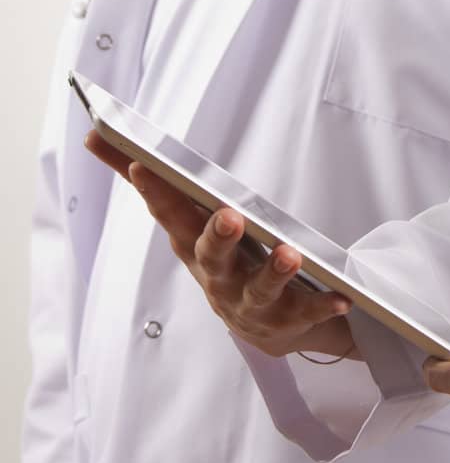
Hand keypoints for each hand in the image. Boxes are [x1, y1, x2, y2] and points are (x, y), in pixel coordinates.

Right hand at [85, 131, 354, 359]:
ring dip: (273, 272)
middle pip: (212, 257)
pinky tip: (340, 294)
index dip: (154, 190)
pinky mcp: (288, 319)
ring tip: (290, 254)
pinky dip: (322, 304)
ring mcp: (251, 303)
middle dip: (218, 237)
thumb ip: (151, 182)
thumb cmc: (223, 260)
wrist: (265, 326)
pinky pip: (308, 312)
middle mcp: (218, 278)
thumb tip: (95, 136)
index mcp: (193, 247)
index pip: (169, 214)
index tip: (142, 162)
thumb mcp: (187, 222)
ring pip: (259, 290)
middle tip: (229, 216)